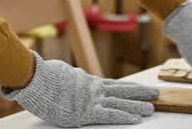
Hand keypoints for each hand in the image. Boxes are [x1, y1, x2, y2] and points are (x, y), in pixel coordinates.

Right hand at [0, 53, 157, 126]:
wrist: (36, 79)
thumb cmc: (44, 77)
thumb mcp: (63, 73)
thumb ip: (74, 76)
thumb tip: (77, 75)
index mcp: (88, 81)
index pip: (113, 85)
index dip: (128, 88)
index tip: (140, 88)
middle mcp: (93, 89)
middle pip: (122, 91)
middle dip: (139, 93)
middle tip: (154, 94)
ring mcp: (91, 99)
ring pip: (120, 102)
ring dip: (137, 105)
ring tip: (151, 107)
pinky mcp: (87, 111)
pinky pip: (110, 114)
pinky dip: (125, 116)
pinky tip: (136, 118)